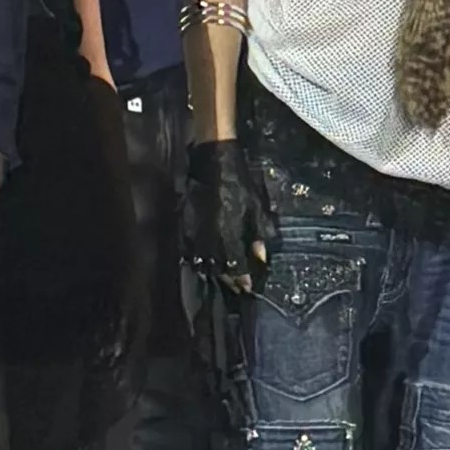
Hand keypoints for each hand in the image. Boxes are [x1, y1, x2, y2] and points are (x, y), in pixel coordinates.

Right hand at [182, 138, 274, 295]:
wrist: (213, 161)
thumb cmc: (238, 183)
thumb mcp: (256, 206)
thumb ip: (258, 234)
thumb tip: (261, 258)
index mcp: (230, 231)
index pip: (236, 264)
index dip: (242, 278)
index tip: (246, 288)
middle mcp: (212, 236)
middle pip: (219, 267)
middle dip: (229, 279)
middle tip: (237, 287)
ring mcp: (198, 231)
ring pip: (205, 261)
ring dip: (215, 272)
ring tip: (224, 279)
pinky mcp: (188, 225)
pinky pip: (194, 250)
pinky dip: (201, 259)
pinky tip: (207, 262)